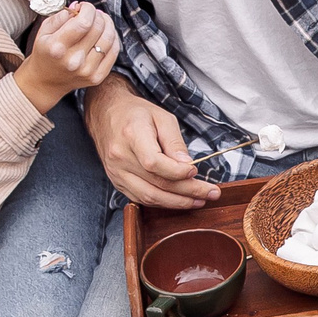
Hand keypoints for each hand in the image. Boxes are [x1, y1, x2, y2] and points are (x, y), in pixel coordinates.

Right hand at [13, 2, 119, 112]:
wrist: (46, 81)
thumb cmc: (45, 53)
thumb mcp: (43, 32)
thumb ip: (59, 16)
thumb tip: (77, 7)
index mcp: (57, 47)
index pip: (83, 23)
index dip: (88, 9)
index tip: (84, 6)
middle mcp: (73, 61)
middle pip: (98, 29)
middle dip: (97, 15)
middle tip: (91, 13)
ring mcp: (87, 70)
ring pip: (109, 39)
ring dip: (107, 24)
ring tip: (100, 20)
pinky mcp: (97, 77)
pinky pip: (114, 52)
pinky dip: (113, 38)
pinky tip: (106, 32)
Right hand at [85, 77, 218, 209]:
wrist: (106, 114)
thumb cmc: (136, 113)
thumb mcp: (162, 117)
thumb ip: (175, 142)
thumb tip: (187, 166)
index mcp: (131, 136)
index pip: (154, 163)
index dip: (177, 172)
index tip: (195, 171)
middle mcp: (120, 158)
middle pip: (156, 184)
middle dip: (187, 192)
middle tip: (210, 193)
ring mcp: (116, 172)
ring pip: (149, 197)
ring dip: (177, 203)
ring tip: (199, 200)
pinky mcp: (117, 181)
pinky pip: (141, 199)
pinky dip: (162, 202)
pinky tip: (179, 200)